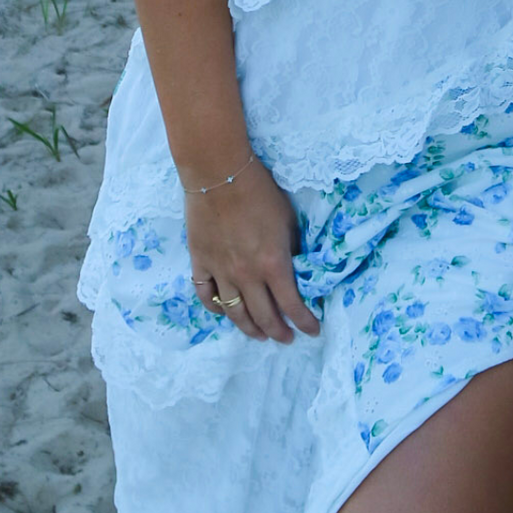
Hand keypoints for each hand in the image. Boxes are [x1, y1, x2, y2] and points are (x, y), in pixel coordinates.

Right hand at [183, 153, 319, 342]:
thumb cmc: (260, 192)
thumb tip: (295, 267)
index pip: (292, 305)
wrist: (219, 174)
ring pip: (234, 313)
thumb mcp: (288, 220)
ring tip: (259, 335)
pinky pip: (206, 295)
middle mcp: (247, 275)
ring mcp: (220, 271)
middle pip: (263, 316)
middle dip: (278, 332)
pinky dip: (215, 308)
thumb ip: (291, 249)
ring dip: (249, 328)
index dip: (305, 322)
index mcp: (273, 264)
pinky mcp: (200, 262)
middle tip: (286, 338)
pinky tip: (224, 312)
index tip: (312, 330)